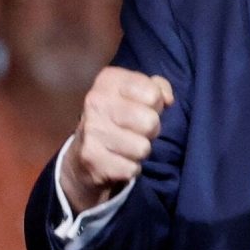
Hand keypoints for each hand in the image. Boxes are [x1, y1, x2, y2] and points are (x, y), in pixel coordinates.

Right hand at [60, 66, 174, 212]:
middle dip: (152, 130)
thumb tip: (167, 99)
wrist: (82, 154)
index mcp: (109, 81)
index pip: (153, 93)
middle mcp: (96, 102)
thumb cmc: (119, 117)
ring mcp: (91, 131)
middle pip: (150, 122)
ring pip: (142, 148)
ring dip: (141, 151)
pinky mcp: (91, 159)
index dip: (156, 104)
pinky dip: (130, 168)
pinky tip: (118, 160)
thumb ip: (158, 88)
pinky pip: (132, 168)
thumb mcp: (137, 93)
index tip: (143, 107)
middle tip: (138, 130)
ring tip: (127, 145)